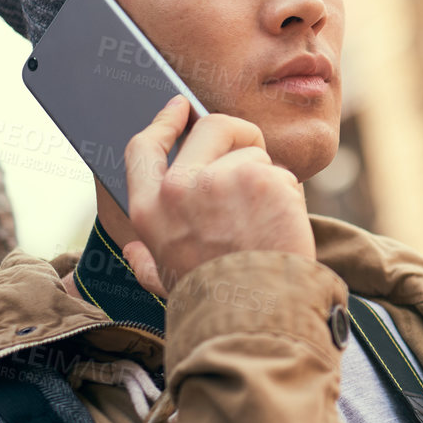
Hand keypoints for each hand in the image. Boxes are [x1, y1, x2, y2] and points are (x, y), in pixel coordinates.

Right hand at [122, 95, 317, 295]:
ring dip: (267, 182)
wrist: (256, 315)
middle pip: (212, 127)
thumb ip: (148, 261)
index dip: (164, 121)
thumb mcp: (165, 281)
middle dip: (238, 134)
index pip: (145, 146)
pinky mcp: (263, 178)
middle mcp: (179, 186)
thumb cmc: (213, 300)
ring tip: (263, 226)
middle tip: (253, 153)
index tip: (179, 107)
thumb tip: (133, 250)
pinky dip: (289, 198)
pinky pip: (283, 175)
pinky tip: (281, 228)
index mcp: (149, 208)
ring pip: (255, 154)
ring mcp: (222, 178)